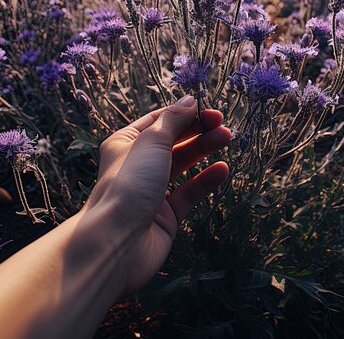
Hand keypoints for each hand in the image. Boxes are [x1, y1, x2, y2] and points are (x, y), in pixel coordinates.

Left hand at [84, 95, 230, 294]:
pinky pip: (190, 192)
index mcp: (126, 143)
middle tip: (222, 125)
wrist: (116, 242)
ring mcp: (152, 190)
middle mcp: (138, 165)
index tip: (208, 109)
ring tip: (226, 139)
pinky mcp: (166, 215)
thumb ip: (174, 120)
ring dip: (204, 150)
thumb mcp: (152, 141)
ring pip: (184, 164)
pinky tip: (222, 169)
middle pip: (174, 141)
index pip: (159, 121)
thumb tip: (189, 100)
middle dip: (198, 130)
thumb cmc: (128, 185)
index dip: (184, 113)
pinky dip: (206, 180)